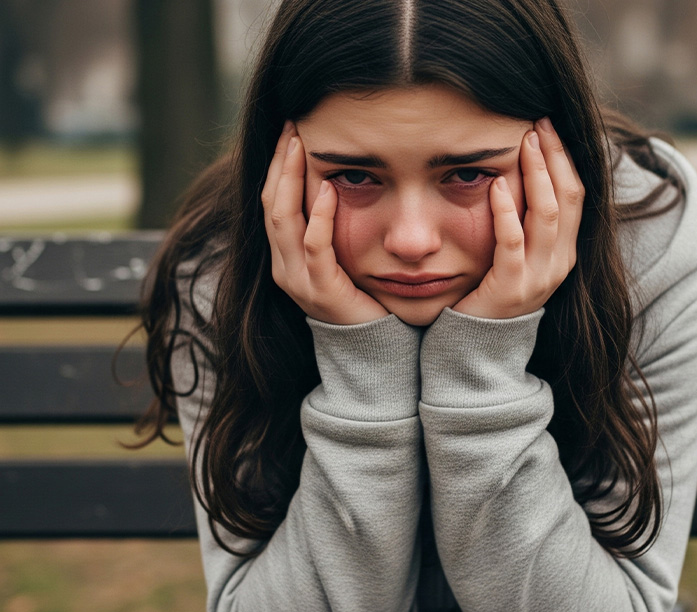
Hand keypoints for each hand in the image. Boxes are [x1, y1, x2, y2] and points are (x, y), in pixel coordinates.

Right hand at [261, 123, 388, 324]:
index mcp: (285, 258)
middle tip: (291, 127)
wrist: (374, 346)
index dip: (276, 167)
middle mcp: (283, 268)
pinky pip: (314, 247)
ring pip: (283, 221)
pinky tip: (329, 189)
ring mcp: (298, 281)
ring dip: (291, 180)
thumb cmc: (363, 297)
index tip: (289, 132)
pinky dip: (320, 217)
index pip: (271, 203)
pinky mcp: (320, 290)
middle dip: (279, 164)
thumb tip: (339, 181)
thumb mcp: (341, 257)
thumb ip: (331, 227)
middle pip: (270, 206)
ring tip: (300, 146)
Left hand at [453, 117, 581, 319]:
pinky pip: (513, 243)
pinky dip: (506, 211)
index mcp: (565, 252)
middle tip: (538, 125)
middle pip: (569, 198)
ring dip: (536, 175)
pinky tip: (496, 186)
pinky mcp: (512, 288)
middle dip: (554, 157)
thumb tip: (521, 175)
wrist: (477, 344)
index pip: (576, 196)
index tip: (549, 128)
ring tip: (523, 144)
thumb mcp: (517, 255)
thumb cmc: (492, 291)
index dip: (565, 159)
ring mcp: (539, 277)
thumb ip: (525, 223)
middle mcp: (560, 263)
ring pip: (548, 215)